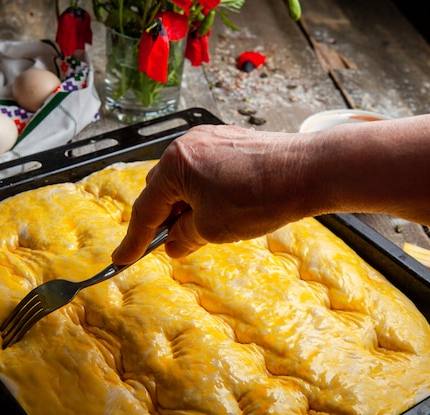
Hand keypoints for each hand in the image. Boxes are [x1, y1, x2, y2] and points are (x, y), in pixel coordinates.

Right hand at [111, 124, 310, 263]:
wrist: (308, 171)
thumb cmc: (259, 199)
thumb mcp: (212, 229)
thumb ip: (184, 237)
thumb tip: (171, 244)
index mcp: (174, 164)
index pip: (145, 210)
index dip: (133, 241)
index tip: (121, 260)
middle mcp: (186, 145)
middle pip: (162, 190)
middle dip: (163, 220)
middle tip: (170, 245)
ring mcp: (209, 139)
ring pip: (184, 180)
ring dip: (186, 206)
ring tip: (203, 229)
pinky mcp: (229, 141)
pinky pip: (204, 170)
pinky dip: (203, 193)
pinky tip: (219, 209)